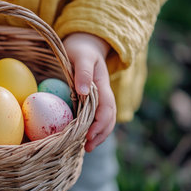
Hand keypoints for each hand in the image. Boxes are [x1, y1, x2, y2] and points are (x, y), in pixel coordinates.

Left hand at [63, 33, 115, 151]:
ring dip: (99, 134)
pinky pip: (97, 117)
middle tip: (87, 147)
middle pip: (109, 118)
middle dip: (101, 134)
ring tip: (87, 147)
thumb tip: (83, 91)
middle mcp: (104, 94)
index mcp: (102, 85)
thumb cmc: (80, 49)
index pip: (106, 109)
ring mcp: (100, 98)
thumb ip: (83, 72)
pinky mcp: (93, 100)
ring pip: (106, 120)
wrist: (86, 43)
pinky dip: (94, 128)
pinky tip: (83, 137)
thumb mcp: (81, 56)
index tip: (88, 136)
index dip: (99, 124)